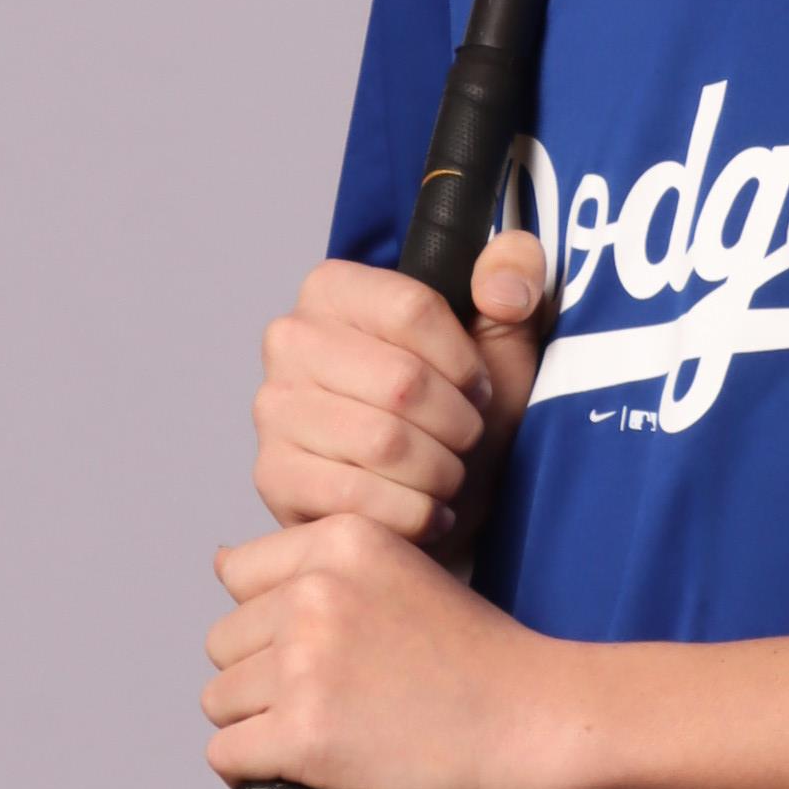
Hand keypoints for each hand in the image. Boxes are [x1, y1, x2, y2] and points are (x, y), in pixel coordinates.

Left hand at [203, 515, 575, 788]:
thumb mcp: (403, 575)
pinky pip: (227, 755)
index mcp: (342, 540)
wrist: (537, 725)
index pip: (238, 574)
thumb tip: (219, 560)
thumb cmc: (481, 664)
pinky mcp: (303, 732)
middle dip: (263, 678)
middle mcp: (314, 590)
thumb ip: (324, 569)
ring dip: (260, 726)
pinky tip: (304, 771)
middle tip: (335, 703)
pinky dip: (257, 772)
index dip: (273, 622)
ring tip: (329, 736)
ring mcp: (304, 662)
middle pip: (223, 643)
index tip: (327, 652)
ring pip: (220, 701)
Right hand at [252, 230, 548, 549]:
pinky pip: (357, 497)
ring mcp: (273, 408)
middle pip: (402, 381)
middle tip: (466, 441)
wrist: (432, 497)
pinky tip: (425, 511)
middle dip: (457, 424)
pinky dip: (411, 514)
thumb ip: (515, 274)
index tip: (477, 388)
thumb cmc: (458, 411)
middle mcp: (290, 339)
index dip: (464, 361)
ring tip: (446, 475)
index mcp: (335, 288)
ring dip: (438, 472)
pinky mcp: (274, 474)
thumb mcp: (503, 335)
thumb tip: (501, 291)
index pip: (413, 309)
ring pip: (383, 443)